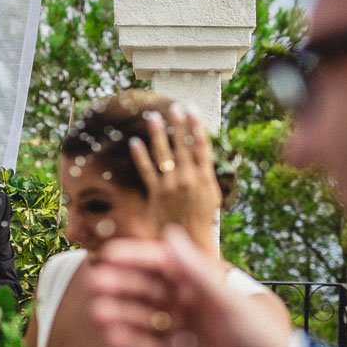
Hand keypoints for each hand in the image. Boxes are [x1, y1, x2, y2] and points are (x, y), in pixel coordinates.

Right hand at [88, 226, 292, 346]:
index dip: (135, 258)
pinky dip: (131, 344)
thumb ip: (195, 272)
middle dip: (121, 287)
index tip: (109, 255)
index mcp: (201, 283)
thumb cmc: (258, 337)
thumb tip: (169, 234)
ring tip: (98, 313)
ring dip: (121, 315)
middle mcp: (187, 304)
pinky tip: (113, 339)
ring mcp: (180, 332)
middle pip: (147, 291)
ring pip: (143, 320)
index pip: (162, 264)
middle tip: (95, 284)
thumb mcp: (226, 303)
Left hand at [129, 105, 220, 256]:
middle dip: (178, 124)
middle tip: (174, 106)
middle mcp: (188, 179)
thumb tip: (204, 152)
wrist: (189, 240)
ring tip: (153, 116)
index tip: (192, 110)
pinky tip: (135, 142)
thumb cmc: (202, 217)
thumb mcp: (212, 194)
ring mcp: (170, 185)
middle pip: (182, 146)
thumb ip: (206, 173)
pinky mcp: (156, 193)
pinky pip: (146, 171)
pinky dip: (140, 156)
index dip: (196, 126)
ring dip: (158, 134)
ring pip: (163, 154)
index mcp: (204, 177)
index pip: (200, 146)